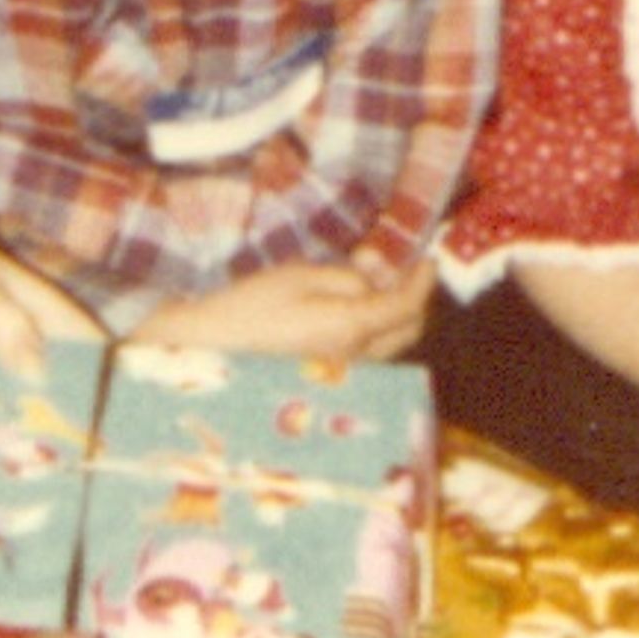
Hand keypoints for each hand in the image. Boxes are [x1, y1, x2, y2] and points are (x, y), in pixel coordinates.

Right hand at [140, 256, 431, 362]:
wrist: (210, 349)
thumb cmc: (251, 306)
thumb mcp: (301, 276)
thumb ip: (346, 279)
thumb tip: (372, 284)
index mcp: (352, 328)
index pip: (408, 308)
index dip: (423, 282)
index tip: (428, 259)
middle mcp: (356, 358)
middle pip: (407, 332)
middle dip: (414, 300)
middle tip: (402, 269)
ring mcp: (343, 373)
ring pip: (388, 345)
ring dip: (392, 314)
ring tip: (371, 283)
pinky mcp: (327, 378)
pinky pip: (366, 353)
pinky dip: (371, 328)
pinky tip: (350, 307)